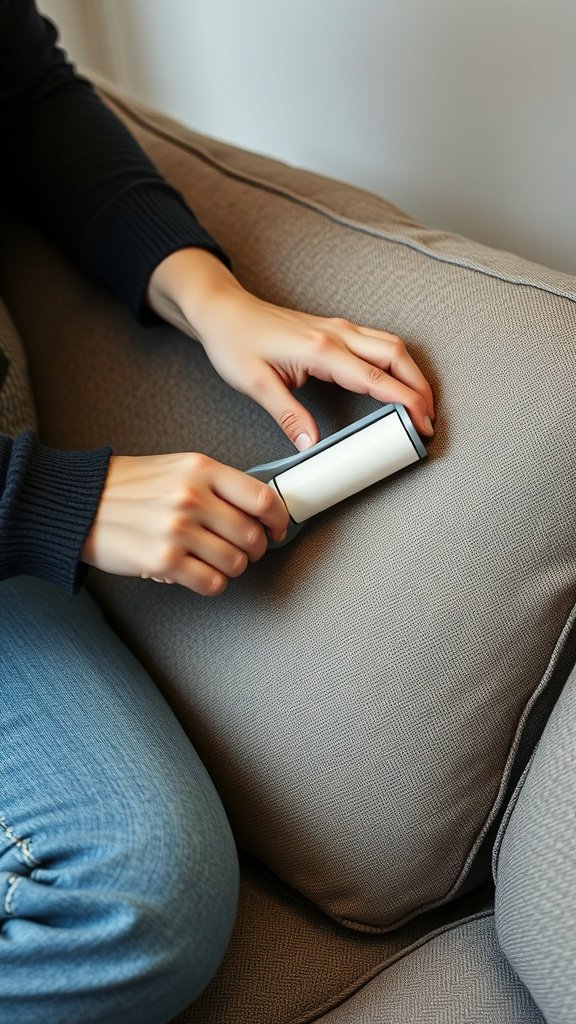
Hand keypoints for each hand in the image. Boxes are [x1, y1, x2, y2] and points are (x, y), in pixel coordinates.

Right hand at [81, 452, 288, 595]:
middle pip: (252, 536)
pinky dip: (212, 583)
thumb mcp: (176, 467)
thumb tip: (255, 509)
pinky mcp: (163, 560)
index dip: (278, 519)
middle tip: (243, 550)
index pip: (262, 498)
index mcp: (200, 469)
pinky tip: (198, 573)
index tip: (277, 529)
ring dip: (231, 567)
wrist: (79, 503)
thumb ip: (215, 484)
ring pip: (236, 563)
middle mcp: (192, 497)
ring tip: (214, 560)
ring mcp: (178, 530)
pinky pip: (212, 583)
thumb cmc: (126, 486)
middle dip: (255, 549)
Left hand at [147, 249, 434, 450]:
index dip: (405, 402)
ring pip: (391, 345)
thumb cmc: (234, 341)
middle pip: (397, 355)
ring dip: (411, 373)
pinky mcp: (334, 330)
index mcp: (321, 350)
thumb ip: (288, 415)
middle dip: (420, 387)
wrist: (222, 310)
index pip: (376, 378)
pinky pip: (376, 342)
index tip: (421, 425)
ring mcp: (337, 329)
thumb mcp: (255, 384)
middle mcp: (336, 334)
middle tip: (429, 420)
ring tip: (420, 404)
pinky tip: (395, 381)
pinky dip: (395, 363)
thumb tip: (311, 446)